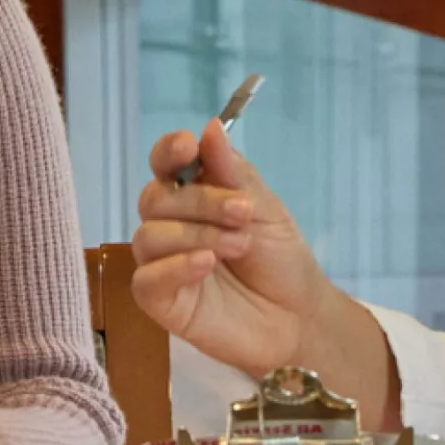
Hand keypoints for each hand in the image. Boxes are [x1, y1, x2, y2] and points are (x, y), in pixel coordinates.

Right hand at [130, 120, 334, 375]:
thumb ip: (233, 173)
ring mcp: (162, 263)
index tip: (187, 147)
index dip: (168, 151)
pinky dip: (174, 267)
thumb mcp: (265, 209)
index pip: (164, 164)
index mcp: (193, 195)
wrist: (298, 316)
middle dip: (200, 201)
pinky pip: (145, 279)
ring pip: (148, 236)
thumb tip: (208, 128)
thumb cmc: (280, 259)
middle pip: (156, 198)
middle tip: (243, 213)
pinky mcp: (161, 301)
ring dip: (196, 235)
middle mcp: (171, 225)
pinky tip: (206, 265)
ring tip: (239, 246)